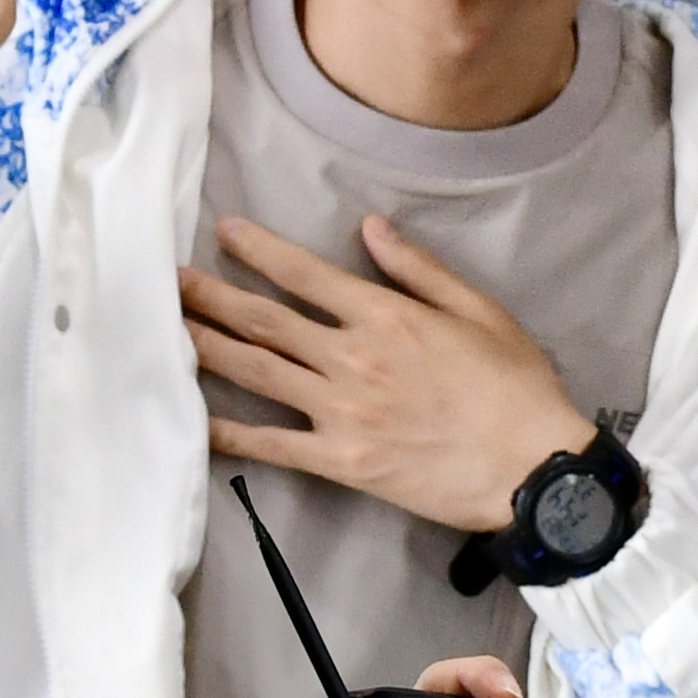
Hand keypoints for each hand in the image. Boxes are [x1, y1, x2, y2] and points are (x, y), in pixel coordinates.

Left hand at [186, 214, 600, 533]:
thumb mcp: (479, 311)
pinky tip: (193, 420)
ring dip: (206, 347)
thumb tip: (369, 227)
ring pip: (255, 373)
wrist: (532, 469)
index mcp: (386, 316)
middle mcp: (352, 358)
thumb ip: (418, 269)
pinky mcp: (341, 459)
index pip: (304, 274)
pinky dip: (229, 434)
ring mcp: (341, 411)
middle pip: (263, 321)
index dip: (258, 250)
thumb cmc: (516, 386)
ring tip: (165, 329)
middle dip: (209, 296)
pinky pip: (272, 445)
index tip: (223, 231)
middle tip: (164, 280)